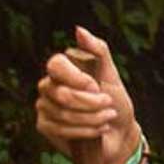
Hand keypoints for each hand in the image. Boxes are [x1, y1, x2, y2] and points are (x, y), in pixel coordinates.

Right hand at [36, 26, 139, 163]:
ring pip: (63, 113)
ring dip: (92, 118)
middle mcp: (49, 85)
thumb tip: (78, 30)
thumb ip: (98, 50)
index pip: (56, 65)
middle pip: (62, 94)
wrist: (119, 133)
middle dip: (91, 103)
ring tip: (107, 118)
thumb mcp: (111, 74)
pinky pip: (60, 129)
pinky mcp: (44, 126)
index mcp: (63, 69)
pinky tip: (97, 130)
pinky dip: (85, 131)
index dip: (76, 77)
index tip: (96, 87)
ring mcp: (44, 106)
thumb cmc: (115, 101)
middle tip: (108, 105)